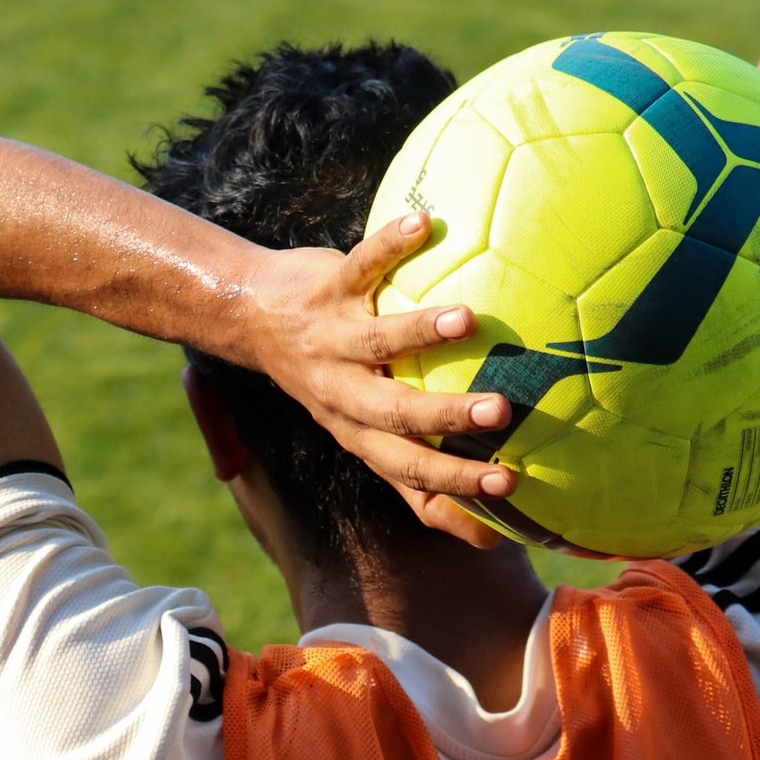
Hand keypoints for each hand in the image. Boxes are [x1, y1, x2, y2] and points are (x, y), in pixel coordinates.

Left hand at [241, 212, 514, 547]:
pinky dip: (389, 244)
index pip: (410, 471)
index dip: (456, 483)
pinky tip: (423, 223)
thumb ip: (416, 476)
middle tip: (501, 412)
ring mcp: (333, 340)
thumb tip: (490, 535)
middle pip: (395, 415)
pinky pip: (361, 264)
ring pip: (377, 341)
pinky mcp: (327, 288)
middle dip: (447, 417)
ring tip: (468, 320)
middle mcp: (344, 392)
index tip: (509, 485)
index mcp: (358, 432)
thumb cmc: (332, 377)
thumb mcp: (361, 433)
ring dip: (421, 332)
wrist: (250, 316)